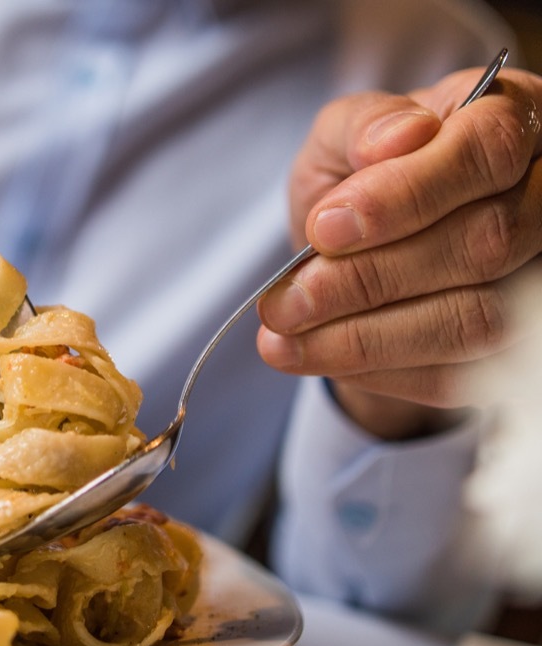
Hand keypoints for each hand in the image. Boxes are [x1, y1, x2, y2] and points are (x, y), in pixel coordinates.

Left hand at [257, 63, 541, 439]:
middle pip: (486, 242)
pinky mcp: (518, 345)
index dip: (406, 195)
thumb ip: (362, 126)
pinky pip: (462, 376)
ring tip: (282, 341)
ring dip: (367, 338)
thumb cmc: (358, 175)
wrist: (359, 245)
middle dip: (368, 279)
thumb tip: (394, 139)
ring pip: (478, 319)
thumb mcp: (341, 136)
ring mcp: (539, 274)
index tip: (324, 229)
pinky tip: (318, 357)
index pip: (486, 150)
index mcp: (512, 117)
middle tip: (284, 303)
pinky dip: (380, 371)